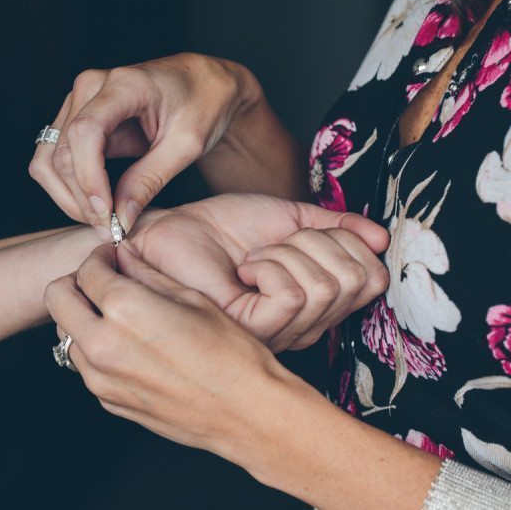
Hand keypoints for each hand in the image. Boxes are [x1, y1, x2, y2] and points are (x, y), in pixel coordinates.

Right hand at [29, 53, 258, 234]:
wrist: (201, 84)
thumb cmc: (202, 105)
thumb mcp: (186, 145)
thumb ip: (150, 180)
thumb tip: (120, 219)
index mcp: (123, 84)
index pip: (85, 132)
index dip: (89, 179)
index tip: (107, 215)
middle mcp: (90, 87)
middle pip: (62, 153)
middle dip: (82, 199)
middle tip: (111, 230)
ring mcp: (77, 102)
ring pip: (49, 160)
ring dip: (69, 198)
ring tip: (103, 222)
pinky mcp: (74, 119)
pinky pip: (53, 160)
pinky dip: (68, 189)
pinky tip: (97, 206)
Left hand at [44, 244, 285, 457]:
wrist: (245, 411)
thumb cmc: (229, 354)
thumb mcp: (190, 298)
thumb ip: (146, 274)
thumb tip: (123, 257)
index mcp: (124, 309)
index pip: (87, 270)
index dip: (100, 257)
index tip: (111, 258)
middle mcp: (103, 344)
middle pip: (57, 298)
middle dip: (75, 282)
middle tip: (102, 281)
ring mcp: (100, 377)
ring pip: (65, 333)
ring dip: (82, 317)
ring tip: (116, 315)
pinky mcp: (108, 400)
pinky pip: (84, 364)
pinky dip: (95, 348)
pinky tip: (128, 345)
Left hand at [127, 193, 389, 350]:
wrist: (170, 234)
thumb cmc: (220, 230)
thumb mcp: (289, 220)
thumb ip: (336, 226)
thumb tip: (382, 237)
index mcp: (318, 302)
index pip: (374, 278)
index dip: (347, 240)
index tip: (300, 234)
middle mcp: (306, 324)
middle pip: (358, 280)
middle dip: (317, 242)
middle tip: (273, 245)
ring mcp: (281, 332)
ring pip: (327, 285)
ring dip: (287, 252)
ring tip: (253, 258)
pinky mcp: (253, 330)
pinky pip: (293, 294)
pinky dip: (270, 266)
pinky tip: (243, 270)